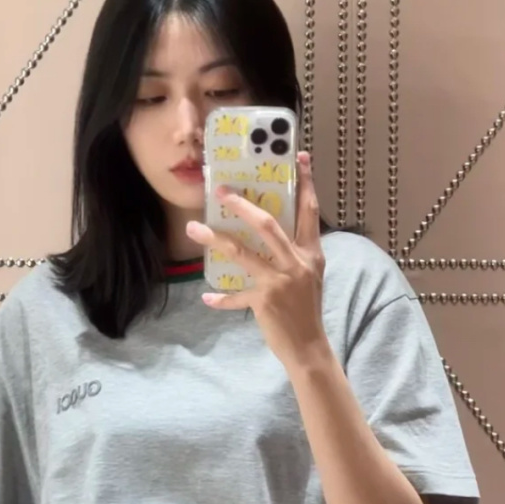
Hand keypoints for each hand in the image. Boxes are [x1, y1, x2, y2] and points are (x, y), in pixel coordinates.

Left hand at [185, 150, 327, 370]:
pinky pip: (236, 296)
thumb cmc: (306, 310)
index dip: (305, 182)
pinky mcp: (264, 302)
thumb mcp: (309, 276)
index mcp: (310, 253)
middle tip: (222, 190)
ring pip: (243, 252)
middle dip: (242, 205)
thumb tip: (270, 231)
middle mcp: (296, 263)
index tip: (297, 156)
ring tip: (193, 227)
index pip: (309, 211)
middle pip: (267, 224)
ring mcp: (279, 282)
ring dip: (215, 238)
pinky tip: (206, 298)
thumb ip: (294, 254)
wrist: (309, 347)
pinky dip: (221, 299)